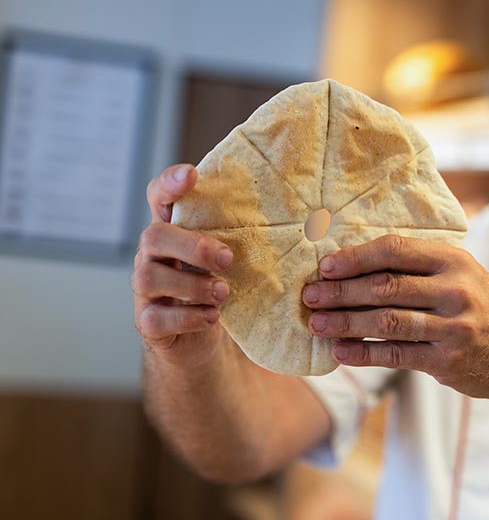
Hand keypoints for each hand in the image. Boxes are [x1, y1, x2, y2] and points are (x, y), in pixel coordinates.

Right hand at [132, 164, 233, 361]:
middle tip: (228, 259)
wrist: (202, 345)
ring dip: (192, 285)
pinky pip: (155, 318)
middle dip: (193, 245)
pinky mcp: (148, 323)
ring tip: (223, 292)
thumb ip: (248, 237)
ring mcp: (146, 291)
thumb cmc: (221, 290)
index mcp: (175, 232)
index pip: (159, 197)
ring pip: (148, 276)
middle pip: (153, 236)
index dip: (170, 183)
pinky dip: (187, 318)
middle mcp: (153, 257)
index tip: (191, 174)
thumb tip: (311, 217)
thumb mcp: (233, 260)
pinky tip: (212, 317)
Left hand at [302, 235, 488, 400]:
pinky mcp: (447, 361)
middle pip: (385, 286)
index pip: (396, 250)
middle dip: (341, 292)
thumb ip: (421, 266)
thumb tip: (355, 262)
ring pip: (386, 322)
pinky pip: (395, 355)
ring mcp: (453, 328)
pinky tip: (340, 351)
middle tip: (310, 296)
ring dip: (345, 323)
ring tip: (317, 324)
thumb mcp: (463, 275)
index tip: (325, 266)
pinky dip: (363, 353)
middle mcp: (456, 290)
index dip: (356, 257)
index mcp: (455, 261)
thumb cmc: (482, 309)